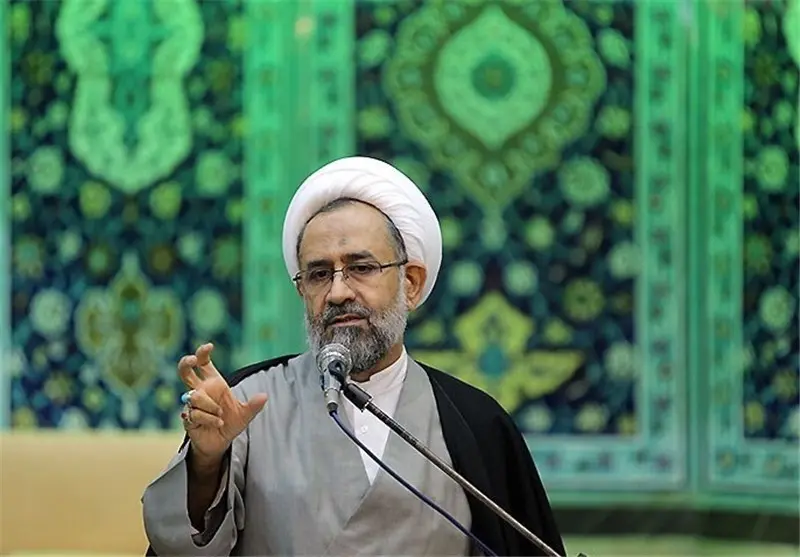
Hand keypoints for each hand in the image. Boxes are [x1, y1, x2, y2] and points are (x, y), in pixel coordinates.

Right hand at [178, 343, 266, 467]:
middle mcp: (201, 391)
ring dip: (210, 406)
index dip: (203, 353)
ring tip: (221, 415)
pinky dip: (208, 418)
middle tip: (192, 359)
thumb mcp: (245, 415)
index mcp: (214, 383)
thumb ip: (254, 406)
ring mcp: (192, 404)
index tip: (209, 346)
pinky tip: (218, 423)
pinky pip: (194, 414)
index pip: (204, 364)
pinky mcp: (188, 417)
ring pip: (195, 396)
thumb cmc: (231, 423)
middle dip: (186, 363)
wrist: (220, 442)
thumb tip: (264, 396)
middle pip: (185, 371)